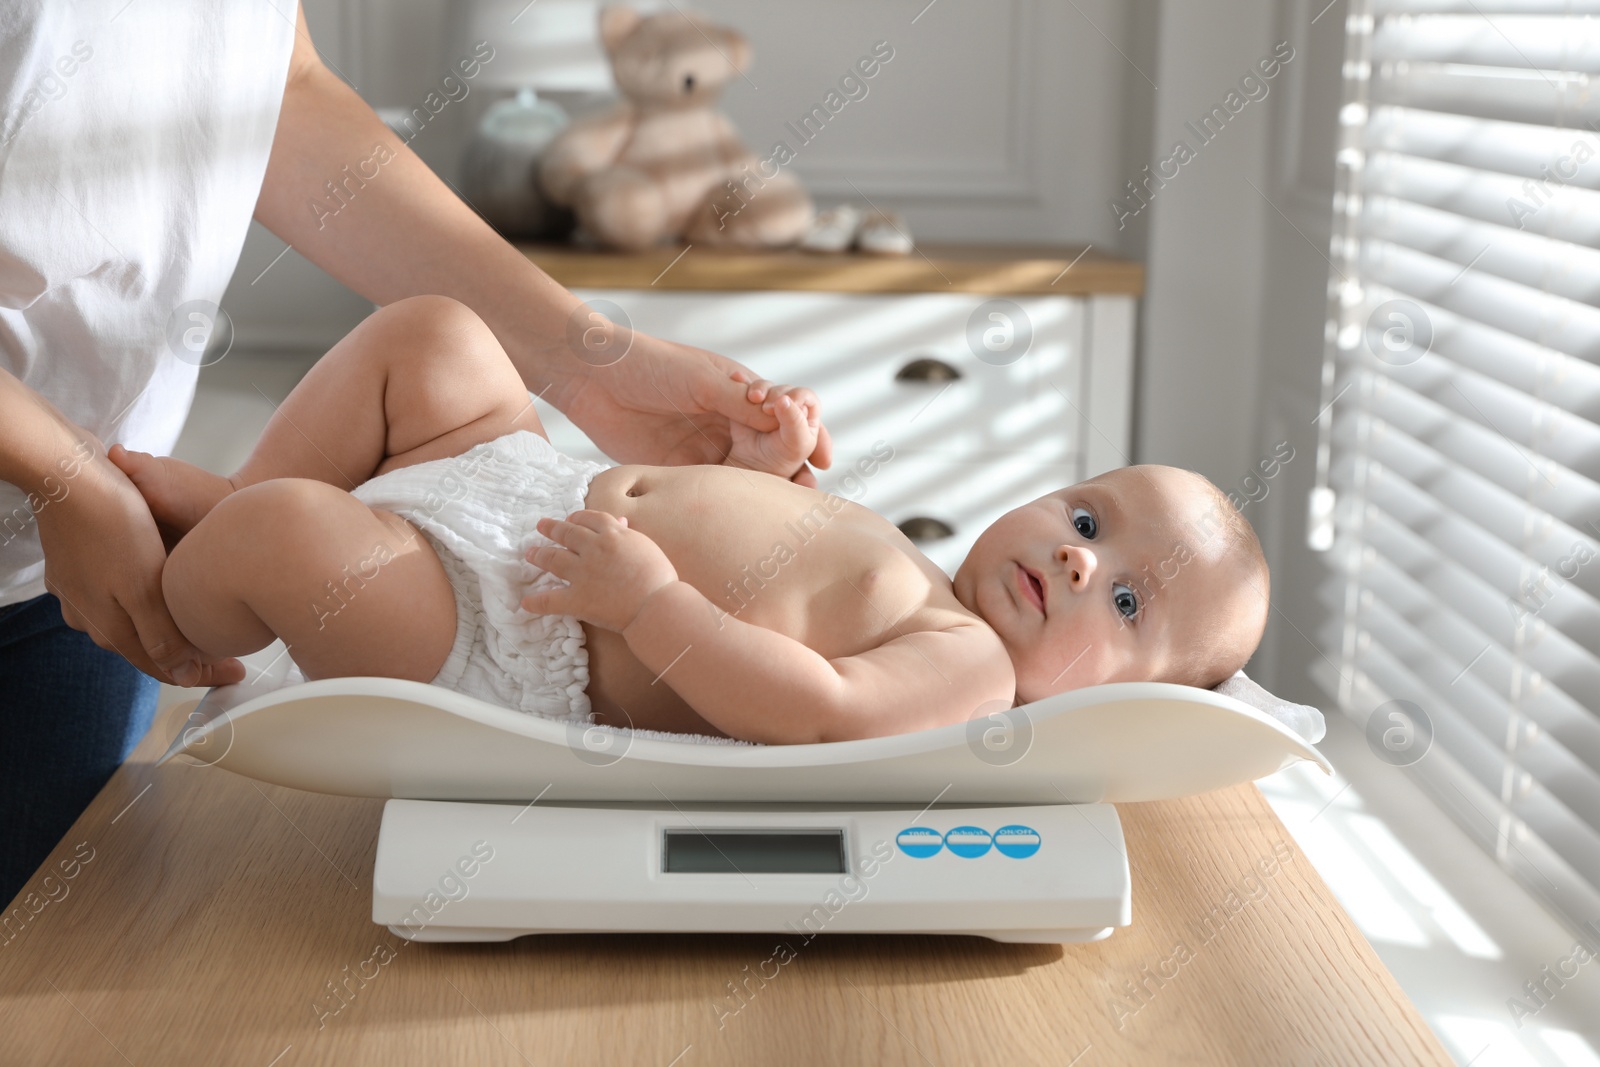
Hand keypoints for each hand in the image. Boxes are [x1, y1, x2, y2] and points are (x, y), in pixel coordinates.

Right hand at [34, 434, 244, 687]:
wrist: (67, 475)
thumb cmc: (112, 524)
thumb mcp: (143, 586)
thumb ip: (160, 635)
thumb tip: (180, 674)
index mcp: (109, 627)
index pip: (161, 667)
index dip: (203, 675)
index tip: (238, 674)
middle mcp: (90, 617)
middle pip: (146, 648)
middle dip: (186, 657)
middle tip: (228, 656)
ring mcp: (81, 592)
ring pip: (132, 623)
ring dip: (167, 631)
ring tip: (205, 628)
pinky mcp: (79, 567)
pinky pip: (120, 598)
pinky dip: (148, 605)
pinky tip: (167, 596)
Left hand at [521, 510, 678, 631]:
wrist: (655, 604)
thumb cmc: (659, 576)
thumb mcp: (645, 546)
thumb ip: (628, 534)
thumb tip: (619, 521)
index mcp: (612, 533)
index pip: (589, 518)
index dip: (577, 518)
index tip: (571, 519)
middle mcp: (593, 549)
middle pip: (566, 533)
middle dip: (552, 528)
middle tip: (541, 526)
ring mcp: (582, 573)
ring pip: (553, 559)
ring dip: (539, 555)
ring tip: (530, 553)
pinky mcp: (577, 599)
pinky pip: (551, 599)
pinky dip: (536, 602)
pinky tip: (525, 603)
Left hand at [550, 333, 833, 487]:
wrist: (591, 377)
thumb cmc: (648, 364)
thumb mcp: (699, 379)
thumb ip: (738, 402)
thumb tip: (783, 419)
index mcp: (744, 394)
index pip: (790, 414)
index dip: (809, 432)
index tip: (821, 453)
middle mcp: (733, 424)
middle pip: (778, 450)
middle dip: (798, 467)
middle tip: (809, 487)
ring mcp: (710, 450)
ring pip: (752, 477)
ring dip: (773, 491)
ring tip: (792, 507)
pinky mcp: (684, 474)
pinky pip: (715, 493)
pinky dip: (735, 505)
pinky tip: (748, 519)